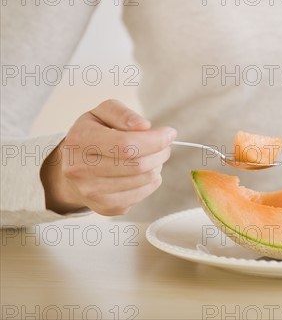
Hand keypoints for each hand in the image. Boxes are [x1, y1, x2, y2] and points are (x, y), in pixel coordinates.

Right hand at [41, 99, 176, 214]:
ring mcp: (92, 192)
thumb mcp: (102, 113)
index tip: (169, 133)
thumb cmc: (92, 134)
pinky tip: (143, 172)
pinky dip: (151, 181)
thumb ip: (123, 114)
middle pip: (138, 165)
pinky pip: (143, 193)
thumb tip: (144, 126)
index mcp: (80, 140)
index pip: (126, 145)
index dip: (155, 140)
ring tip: (151, 156)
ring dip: (157, 165)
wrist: (72, 165)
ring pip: (144, 180)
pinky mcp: (105, 207)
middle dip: (160, 152)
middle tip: (165, 145)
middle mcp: (80, 169)